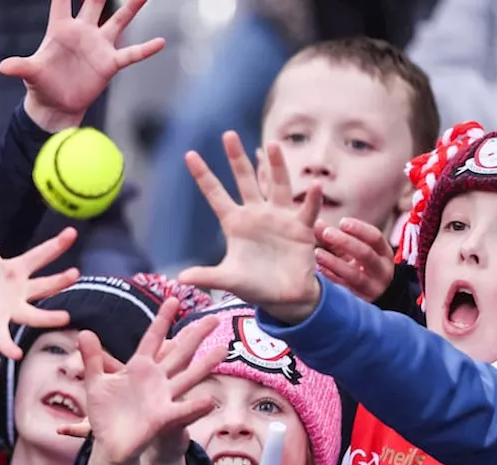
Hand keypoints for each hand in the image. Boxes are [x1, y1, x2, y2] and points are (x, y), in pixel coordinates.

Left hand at [0, 187, 79, 358]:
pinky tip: (18, 353)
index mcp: (15, 270)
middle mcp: (18, 291)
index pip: (40, 255)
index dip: (55, 245)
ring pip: (33, 314)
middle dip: (59, 280)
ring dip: (48, 317)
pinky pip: (4, 337)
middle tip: (76, 273)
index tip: (72, 233)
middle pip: (44, 285)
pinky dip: (10, 345)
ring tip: (65, 317)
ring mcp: (8, 310)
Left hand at [1, 0, 163, 131]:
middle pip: (95, 1)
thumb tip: (3, 67)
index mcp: (60, 28)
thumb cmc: (41, 85)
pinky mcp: (109, 64)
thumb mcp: (31, 74)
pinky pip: (130, 54)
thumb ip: (21, 67)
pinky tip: (160, 42)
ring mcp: (98, 46)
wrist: (56, 105)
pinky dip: (145, 50)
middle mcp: (82, 31)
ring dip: (131, 7)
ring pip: (118, 19)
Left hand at [81, 298, 222, 464]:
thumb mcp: (96, 382)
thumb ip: (92, 358)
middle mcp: (156, 379)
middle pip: (180, 352)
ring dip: (206, 365)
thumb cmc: (106, 412)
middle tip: (215, 318)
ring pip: (188, 377)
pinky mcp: (164, 417)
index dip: (163, 319)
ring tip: (223, 349)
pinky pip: (182, 411)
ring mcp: (163, 397)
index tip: (173, 298)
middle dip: (196, 335)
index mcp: (139, 367)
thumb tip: (84, 331)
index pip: (153, 337)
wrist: (110, 444)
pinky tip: (208, 400)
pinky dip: (195, 407)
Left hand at [179, 132, 322, 323]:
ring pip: (278, 185)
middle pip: (245, 180)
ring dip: (277, 166)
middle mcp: (256, 214)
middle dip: (237, 158)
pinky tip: (316, 185)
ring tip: (274, 145)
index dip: (203, 175)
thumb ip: (207, 276)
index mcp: (235, 223)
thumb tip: (179, 278)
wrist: (285, 298)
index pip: (216, 194)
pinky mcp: (300, 227)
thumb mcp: (229, 280)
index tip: (189, 154)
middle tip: (228, 135)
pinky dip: (312, 198)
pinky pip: (307, 209)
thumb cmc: (255, 286)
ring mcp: (279, 217)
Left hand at [314, 219, 394, 302]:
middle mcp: (382, 270)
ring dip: (334, 263)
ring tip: (317, 253)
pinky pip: (344, 290)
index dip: (359, 229)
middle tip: (326, 233)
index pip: (375, 237)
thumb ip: (338, 237)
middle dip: (345, 242)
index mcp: (384, 253)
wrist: (376, 296)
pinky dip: (331, 279)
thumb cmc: (362, 267)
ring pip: (354, 275)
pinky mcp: (360, 302)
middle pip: (366, 254)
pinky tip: (318, 271)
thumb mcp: (356, 251)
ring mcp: (372, 287)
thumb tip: (317, 224)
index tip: (342, 222)